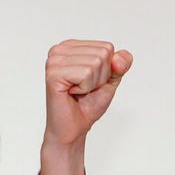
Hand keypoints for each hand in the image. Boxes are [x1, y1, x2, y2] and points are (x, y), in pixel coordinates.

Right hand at [39, 39, 132, 174]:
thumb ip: (120, 65)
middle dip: (100, 77)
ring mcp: (54, 61)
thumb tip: (121, 57)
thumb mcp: (109, 81)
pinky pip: (85, 74)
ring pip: (95, 63)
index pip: (107, 47)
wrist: (74, 128)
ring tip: (77, 92)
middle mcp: (59, 50)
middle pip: (102, 54)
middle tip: (84, 90)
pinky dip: (84, 88)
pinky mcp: (53, 74)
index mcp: (71, 46)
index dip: (106, 70)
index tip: (90, 82)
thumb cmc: (87, 105)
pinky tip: (72, 93)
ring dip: (92, 84)